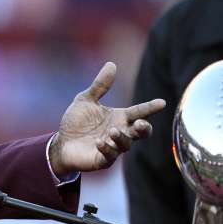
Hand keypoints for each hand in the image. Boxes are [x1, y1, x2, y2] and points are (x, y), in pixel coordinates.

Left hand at [48, 62, 164, 176]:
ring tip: (111, 131)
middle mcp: (120, 132)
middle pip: (142, 132)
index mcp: (120, 117)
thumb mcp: (85, 100)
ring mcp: (113, 147)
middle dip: (144, 128)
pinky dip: (107, 149)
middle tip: (139, 124)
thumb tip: (111, 64)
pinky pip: (110, 157)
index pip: (139, 112)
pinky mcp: (102, 160)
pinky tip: (100, 143)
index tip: (162, 102)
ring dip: (121, 138)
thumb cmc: (76, 122)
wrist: (61, 143)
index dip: (150, 107)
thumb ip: (100, 85)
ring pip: (126, 144)